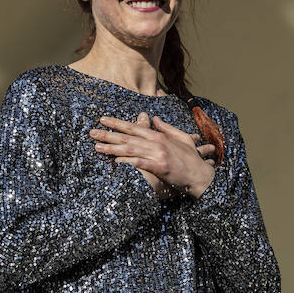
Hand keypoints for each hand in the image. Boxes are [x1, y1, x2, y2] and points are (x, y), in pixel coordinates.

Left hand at [90, 113, 216, 198]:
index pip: (134, 127)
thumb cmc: (192, 159)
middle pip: (128, 137)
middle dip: (108, 134)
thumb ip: (166, 127)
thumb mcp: (182, 138)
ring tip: (97, 147)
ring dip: (112, 148)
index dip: (118, 123)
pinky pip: (140, 164)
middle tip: (92, 132)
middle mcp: (157, 143)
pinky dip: (127, 163)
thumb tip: (153, 117)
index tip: (103, 120)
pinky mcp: (160, 167)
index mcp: (160, 136)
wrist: (201, 175)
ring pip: (131, 149)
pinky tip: (115, 163)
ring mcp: (158, 155)